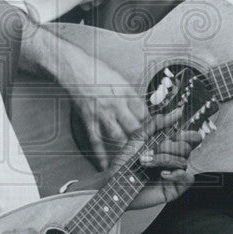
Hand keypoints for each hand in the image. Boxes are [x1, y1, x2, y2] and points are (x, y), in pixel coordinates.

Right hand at [61, 47, 149, 170]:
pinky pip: (96, 140)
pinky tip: (106, 165)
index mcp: (127, 92)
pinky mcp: (89, 119)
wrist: (74, 68)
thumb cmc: (97, 70)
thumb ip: (130, 96)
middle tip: (150, 153)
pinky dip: (101, 155)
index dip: (153, 126)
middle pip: (135, 128)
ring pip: (118, 137)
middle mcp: (117, 104)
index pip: (145, 113)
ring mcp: (102, 113)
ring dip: (126, 150)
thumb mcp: (120, 79)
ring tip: (134, 161)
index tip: (157, 135)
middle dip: (144, 141)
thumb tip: (142, 110)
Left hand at [110, 108, 200, 208]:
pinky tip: (162, 174)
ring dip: (163, 160)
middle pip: (187, 148)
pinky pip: (188, 178)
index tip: (173, 135)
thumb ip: (158, 123)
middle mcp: (174, 159)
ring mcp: (175, 174)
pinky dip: (176, 174)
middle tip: (152, 150)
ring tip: (146, 163)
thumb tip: (177, 112)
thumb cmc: (125, 161)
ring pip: (184, 162)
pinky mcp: (175, 188)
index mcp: (169, 145)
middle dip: (167, 147)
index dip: (188, 135)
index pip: (191, 138)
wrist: (115, 183)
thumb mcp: (138, 138)